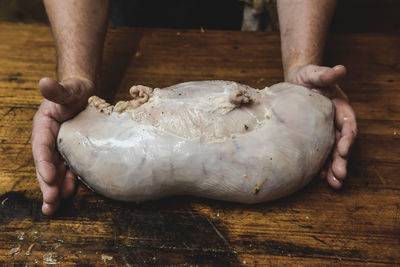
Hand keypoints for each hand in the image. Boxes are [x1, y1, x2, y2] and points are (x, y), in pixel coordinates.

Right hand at [32, 77, 94, 214]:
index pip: (41, 146)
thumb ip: (57, 90)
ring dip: (54, 189)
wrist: (85, 94)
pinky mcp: (71, 152)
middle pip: (46, 164)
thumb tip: (44, 81)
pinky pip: (68, 169)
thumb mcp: (68, 89)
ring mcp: (60, 147)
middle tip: (50, 203)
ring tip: (53, 208)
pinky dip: (68, 182)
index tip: (48, 176)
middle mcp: (49, 139)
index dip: (43, 162)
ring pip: (55, 171)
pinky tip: (70, 194)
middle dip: (47, 184)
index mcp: (44, 126)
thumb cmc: (75, 90)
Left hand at [286, 64, 356, 188]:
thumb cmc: (306, 77)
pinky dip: (320, 166)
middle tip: (339, 175)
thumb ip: (326, 75)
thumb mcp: (314, 73)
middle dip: (342, 160)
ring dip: (334, 168)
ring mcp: (325, 131)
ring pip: (332, 152)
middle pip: (342, 143)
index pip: (347, 125)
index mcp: (340, 108)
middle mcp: (335, 122)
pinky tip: (318, 178)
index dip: (347, 138)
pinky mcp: (314, 137)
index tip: (343, 150)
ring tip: (334, 183)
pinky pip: (319, 153)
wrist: (295, 82)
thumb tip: (340, 69)